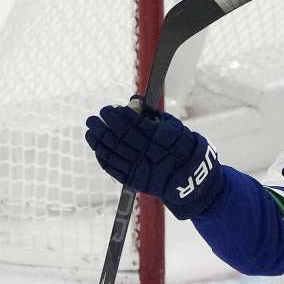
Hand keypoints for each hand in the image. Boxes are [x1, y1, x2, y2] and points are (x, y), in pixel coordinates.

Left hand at [84, 102, 224, 219]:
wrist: (192, 179)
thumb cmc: (184, 148)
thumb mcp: (175, 128)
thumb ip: (154, 116)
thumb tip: (133, 102)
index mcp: (160, 138)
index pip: (133, 124)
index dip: (118, 116)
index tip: (109, 109)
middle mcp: (148, 153)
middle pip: (120, 137)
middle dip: (104, 125)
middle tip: (94, 117)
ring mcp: (140, 168)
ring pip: (113, 152)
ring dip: (98, 140)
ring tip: (91, 130)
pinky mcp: (134, 180)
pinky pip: (113, 168)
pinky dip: (102, 156)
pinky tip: (97, 147)